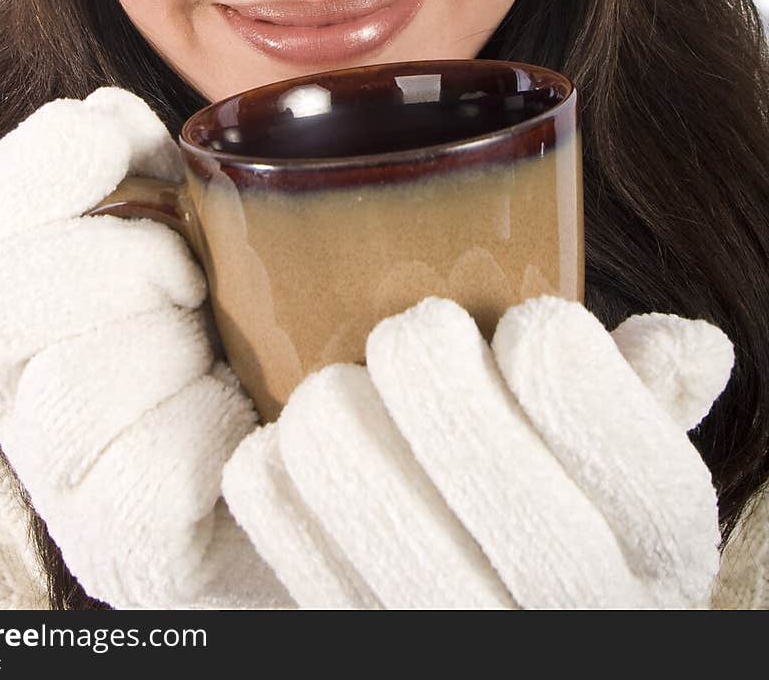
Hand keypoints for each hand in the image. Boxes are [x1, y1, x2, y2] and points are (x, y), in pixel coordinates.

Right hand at [0, 87, 258, 608]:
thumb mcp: (213, 224)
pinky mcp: (133, 553)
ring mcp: (67, 491)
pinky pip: (150, 475)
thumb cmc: (265, 326)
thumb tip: (116, 118)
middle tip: (195, 274)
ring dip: (172, 343)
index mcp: (19, 312)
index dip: (29, 170)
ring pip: (68, 391)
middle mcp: (16, 407)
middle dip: (114, 261)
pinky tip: (248, 417)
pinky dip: (215, 424)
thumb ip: (154, 167)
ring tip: (228, 347)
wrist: (347, 457)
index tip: (120, 141)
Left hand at [221, 296, 733, 609]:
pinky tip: (288, 446)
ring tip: (346, 388)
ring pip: (359, 482)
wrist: (484, 612)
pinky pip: (276, 517)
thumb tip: (689, 346)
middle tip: (416, 331)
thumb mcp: (624, 464)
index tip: (531, 321)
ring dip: (336, 404)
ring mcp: (453, 639)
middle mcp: (567, 617)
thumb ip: (649, 397)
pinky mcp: (349, 635)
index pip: (641, 468)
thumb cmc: (554, 502)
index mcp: (654, 552)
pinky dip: (270, 465)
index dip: (570, 369)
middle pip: (488, 473)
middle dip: (429, 363)